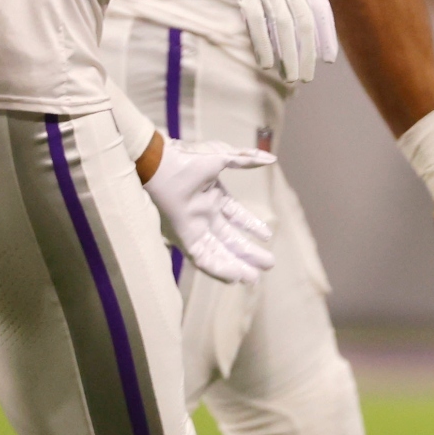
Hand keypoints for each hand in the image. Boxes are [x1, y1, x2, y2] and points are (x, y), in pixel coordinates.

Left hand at [142, 138, 275, 284]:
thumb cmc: (188, 158)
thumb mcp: (222, 156)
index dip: (251, 226)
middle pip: (231, 239)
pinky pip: (202, 258)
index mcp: (213, 196)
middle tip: (269, 264)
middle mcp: (205, 215)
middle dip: (249, 253)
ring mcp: (195, 227)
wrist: (162, 165)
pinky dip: (218, 268)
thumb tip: (272, 160)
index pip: (236, 216)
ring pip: (219, 252)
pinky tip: (233, 277)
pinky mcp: (184, 239)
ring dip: (236, 265)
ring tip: (254, 278)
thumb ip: (246, 160)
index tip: (267, 236)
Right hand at [185, 0, 338, 82]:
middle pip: (304, 21)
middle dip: (308, 52)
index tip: (328, 58)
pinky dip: (263, 45)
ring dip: (288, 55)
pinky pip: (257, 23)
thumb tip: (297, 19)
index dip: (326, 34)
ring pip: (283, 26)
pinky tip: (266, 62)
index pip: (319, 7)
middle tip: (307, 75)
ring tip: (291, 76)